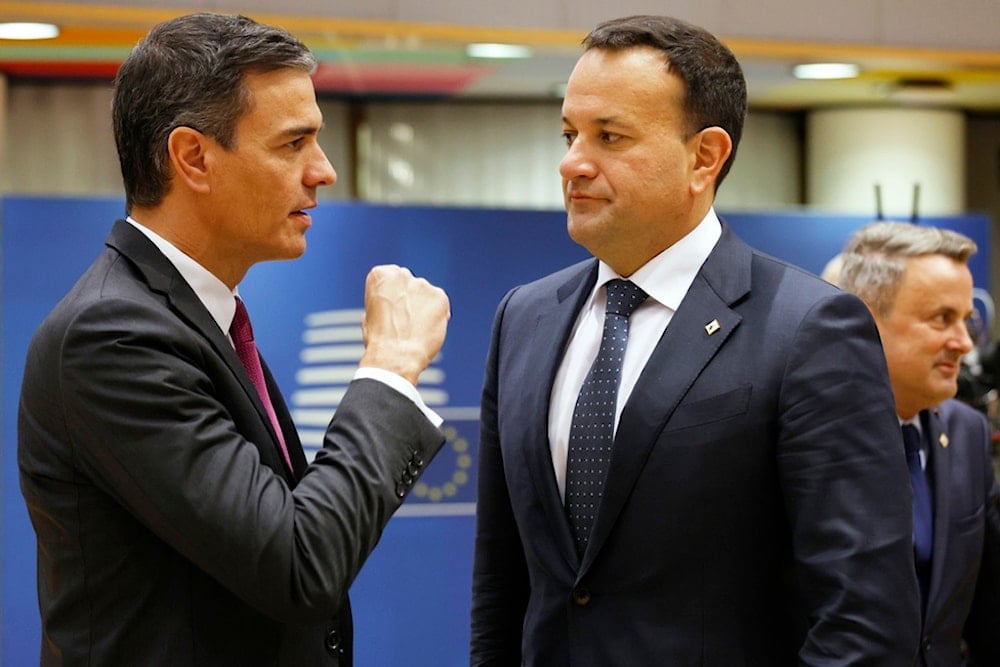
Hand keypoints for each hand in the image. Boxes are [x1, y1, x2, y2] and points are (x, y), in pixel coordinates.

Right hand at [359, 265, 449, 385]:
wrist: (396, 355)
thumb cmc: (379, 339)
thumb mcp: (370, 314)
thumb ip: (384, 301)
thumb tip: (395, 304)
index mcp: (381, 275)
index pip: (390, 278)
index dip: (391, 297)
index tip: (390, 311)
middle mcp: (402, 274)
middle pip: (409, 285)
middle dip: (409, 300)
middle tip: (404, 322)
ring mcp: (423, 285)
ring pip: (425, 295)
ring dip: (422, 308)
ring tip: (415, 330)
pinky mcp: (440, 297)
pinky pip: (440, 304)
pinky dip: (437, 316)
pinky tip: (426, 330)